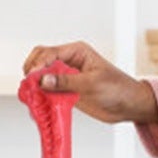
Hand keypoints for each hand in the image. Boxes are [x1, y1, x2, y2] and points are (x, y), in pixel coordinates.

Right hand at [22, 41, 157, 127]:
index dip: (39, 64)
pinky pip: (48, 91)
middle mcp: (69, 62)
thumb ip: (66, 82)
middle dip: (32, 70)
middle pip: (41, 60)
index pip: (50, 52)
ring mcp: (66, 77)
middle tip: (29, 85)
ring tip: (31, 96)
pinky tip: (39, 104)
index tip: (33, 78)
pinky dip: (41, 96)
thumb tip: (43, 80)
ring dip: (34, 84)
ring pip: (42, 76)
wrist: (129, 105)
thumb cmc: (118, 88)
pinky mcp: (66, 91)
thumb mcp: (92, 84)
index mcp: (77, 52)